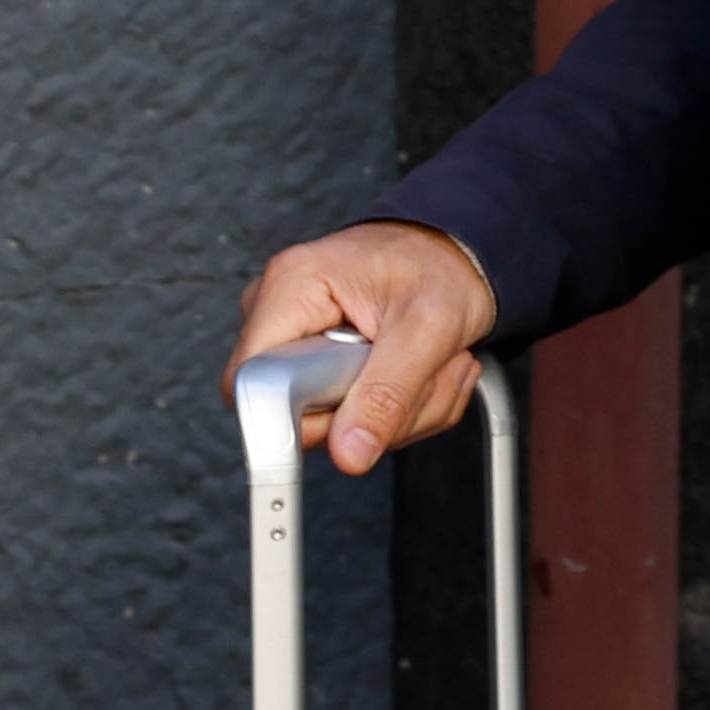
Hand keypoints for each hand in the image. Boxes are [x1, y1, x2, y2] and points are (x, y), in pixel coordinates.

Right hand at [228, 222, 496, 473]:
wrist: (455, 257)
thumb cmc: (439, 267)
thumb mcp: (432, 324)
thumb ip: (390, 392)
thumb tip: (348, 453)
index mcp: (291, 287)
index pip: (254, 386)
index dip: (304, 418)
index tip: (357, 422)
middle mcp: (280, 316)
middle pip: (299, 415)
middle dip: (375, 411)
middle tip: (422, 374)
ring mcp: (298, 346)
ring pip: (335, 426)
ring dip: (401, 411)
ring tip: (429, 365)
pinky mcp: (320, 370)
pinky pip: (354, 421)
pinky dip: (401, 409)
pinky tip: (420, 373)